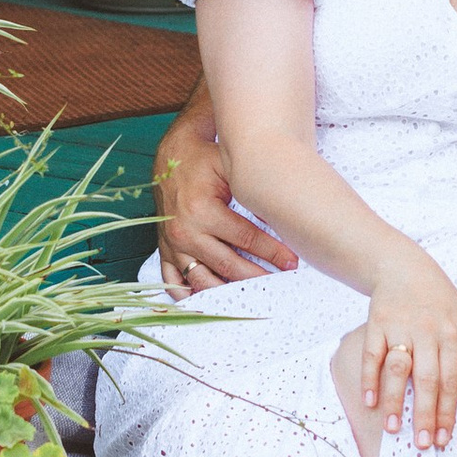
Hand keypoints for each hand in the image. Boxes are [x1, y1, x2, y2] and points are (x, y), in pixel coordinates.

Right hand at [155, 126, 299, 293]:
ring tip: (254, 294)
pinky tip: (211, 301)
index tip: (292, 262)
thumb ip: (251, 191)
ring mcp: (172, 245)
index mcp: (201, 210)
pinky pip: (174, 281)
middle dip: (257, 275)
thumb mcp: (228, 166)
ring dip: (229, 291)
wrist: (170, 155)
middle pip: (227, 264)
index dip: (271, 251)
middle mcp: (184, 231)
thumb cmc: (203, 159)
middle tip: (281, 281)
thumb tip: (282, 218)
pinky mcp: (164, 250)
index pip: (244, 239)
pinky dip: (190, 295)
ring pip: (203, 279)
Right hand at [354, 251, 456, 450]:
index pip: (452, 380)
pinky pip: (372, 355)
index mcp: (452, 334)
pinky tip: (369, 402)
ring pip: (398, 369)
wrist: (405, 268)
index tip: (445, 439)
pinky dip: (370, 379)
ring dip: (396, 401)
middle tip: (423, 445)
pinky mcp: (377, 323)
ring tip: (394, 430)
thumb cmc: (442, 304)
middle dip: (426, 415)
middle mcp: (428, 331)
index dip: (449, 412)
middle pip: (428, 380)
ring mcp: (400, 327)